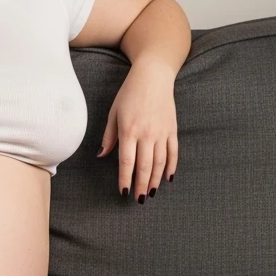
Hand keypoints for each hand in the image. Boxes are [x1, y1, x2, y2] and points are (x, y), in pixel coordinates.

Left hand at [96, 61, 177, 201]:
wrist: (154, 76)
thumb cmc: (129, 93)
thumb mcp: (113, 112)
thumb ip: (109, 136)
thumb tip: (102, 155)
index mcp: (129, 130)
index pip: (127, 161)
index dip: (125, 179)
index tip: (124, 192)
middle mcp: (147, 134)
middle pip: (145, 166)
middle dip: (141, 185)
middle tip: (139, 199)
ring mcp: (162, 132)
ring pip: (160, 163)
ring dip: (155, 180)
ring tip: (151, 193)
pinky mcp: (173, 129)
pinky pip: (173, 152)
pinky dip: (171, 166)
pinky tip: (167, 178)